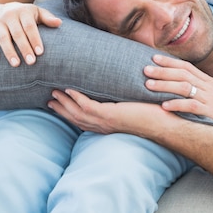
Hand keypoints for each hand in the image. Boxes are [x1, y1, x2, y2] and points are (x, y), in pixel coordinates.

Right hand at [0, 2, 61, 65]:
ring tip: (16, 64)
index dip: (35, 39)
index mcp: (23, 12)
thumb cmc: (27, 14)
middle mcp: (10, 16)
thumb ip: (48, 18)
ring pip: (4, 38)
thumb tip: (59, 23)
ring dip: (9, 52)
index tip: (40, 52)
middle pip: (17, 34)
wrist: (7, 8)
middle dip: (24, 48)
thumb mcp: (38, 12)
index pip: (29, 26)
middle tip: (31, 62)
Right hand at [48, 89, 166, 134]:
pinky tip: (70, 89)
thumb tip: (119, 87)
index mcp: (106, 125)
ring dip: (65, 102)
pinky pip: (88, 105)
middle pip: (75, 118)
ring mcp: (105, 121)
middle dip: (61, 109)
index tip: (58, 105)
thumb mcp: (131, 108)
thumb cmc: (152, 116)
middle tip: (49, 99)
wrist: (163, 124)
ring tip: (54, 91)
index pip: (82, 120)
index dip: (69, 113)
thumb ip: (122, 102)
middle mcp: (103, 126)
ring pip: (77, 112)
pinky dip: (77, 97)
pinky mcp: (110, 115)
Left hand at [143, 54, 212, 130]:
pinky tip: (163, 106)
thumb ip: (196, 89)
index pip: (187, 66)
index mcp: (209, 82)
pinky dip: (176, 104)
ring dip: (165, 85)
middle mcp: (209, 87)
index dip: (170, 62)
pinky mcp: (211, 113)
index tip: (154, 58)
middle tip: (145, 70)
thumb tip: (175, 83)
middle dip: (163, 71)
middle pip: (183, 74)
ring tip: (148, 85)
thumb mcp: (211, 97)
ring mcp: (210, 99)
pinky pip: (191, 106)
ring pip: (184, 87)